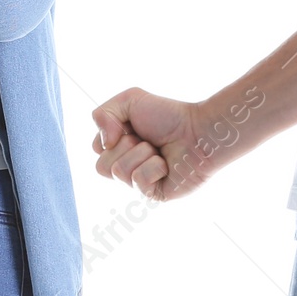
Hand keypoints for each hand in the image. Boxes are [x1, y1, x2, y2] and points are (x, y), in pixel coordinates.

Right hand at [91, 88, 221, 201]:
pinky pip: (138, 181)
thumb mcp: (129, 100)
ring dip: (141, 153)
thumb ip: (103, 114)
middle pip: (102, 166)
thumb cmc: (168, 116)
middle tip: (148, 139)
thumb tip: (104, 145)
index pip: (97, 149)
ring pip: (118, 172)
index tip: (131, 126)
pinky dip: (153, 167)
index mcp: (120, 148)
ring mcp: (139, 183)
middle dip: (125, 145)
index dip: (111, 134)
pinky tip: (166, 165)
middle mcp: (128, 167)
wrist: (199, 130)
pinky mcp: (153, 194)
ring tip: (159, 150)